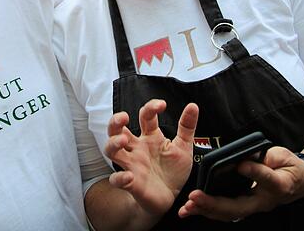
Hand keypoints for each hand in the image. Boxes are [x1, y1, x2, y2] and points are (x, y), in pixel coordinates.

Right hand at [105, 100, 198, 215]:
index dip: (151, 107)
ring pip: (111, 151)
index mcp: (150, 137)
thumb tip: (193, 106)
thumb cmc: (173, 171)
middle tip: (123, 117)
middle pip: (117, 130)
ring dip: (113, 144)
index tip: (162, 105)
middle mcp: (137, 148)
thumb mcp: (183, 147)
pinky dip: (120, 178)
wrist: (170, 198)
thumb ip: (187, 127)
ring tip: (122, 141)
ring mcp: (131, 165)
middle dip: (115, 121)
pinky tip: (129, 176)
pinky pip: (117, 180)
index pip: (145, 116)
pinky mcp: (130, 184)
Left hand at [178, 146, 303, 221]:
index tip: (241, 165)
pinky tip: (191, 209)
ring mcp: (253, 206)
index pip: (267, 180)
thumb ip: (268, 157)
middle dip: (214, 203)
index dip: (256, 172)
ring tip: (188, 206)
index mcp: (279, 185)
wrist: (297, 183)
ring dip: (207, 210)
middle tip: (195, 196)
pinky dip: (207, 210)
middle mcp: (263, 201)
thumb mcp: (284, 157)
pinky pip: (225, 211)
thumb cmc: (289, 167)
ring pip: (229, 213)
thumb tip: (248, 158)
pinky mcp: (243, 206)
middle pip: (238, 207)